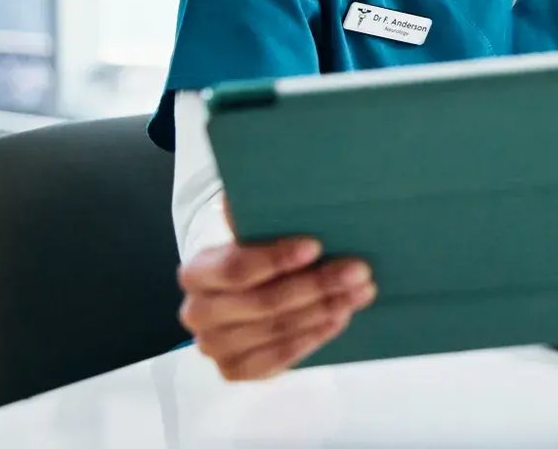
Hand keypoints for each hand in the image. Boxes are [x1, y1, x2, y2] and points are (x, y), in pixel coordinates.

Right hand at [177, 207, 375, 379]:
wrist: (246, 299)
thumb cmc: (255, 258)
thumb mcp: (253, 233)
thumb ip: (256, 214)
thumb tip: (266, 187)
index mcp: (197, 272)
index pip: (235, 268)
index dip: (276, 258)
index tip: (316, 245)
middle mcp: (198, 313)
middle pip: (263, 302)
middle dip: (315, 284)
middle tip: (358, 270)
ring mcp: (214, 347)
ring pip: (276, 329)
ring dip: (325, 309)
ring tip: (361, 292)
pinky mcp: (235, 370)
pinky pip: (279, 358)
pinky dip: (313, 338)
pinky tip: (340, 319)